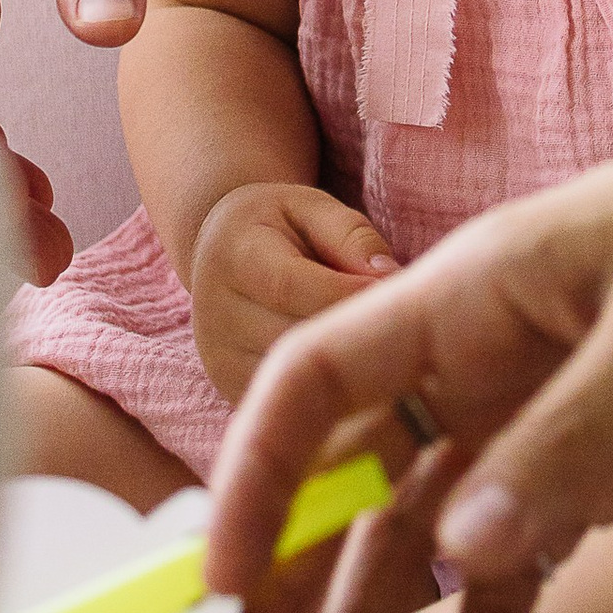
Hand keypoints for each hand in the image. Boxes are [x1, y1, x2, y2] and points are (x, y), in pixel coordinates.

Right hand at [189, 179, 399, 405]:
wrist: (219, 253)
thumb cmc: (279, 226)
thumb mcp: (313, 208)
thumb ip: (351, 235)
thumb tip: (387, 277)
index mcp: (235, 256)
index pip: (290, 286)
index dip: (347, 293)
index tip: (394, 292)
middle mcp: (215, 312)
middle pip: (289, 336)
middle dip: (348, 332)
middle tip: (397, 326)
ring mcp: (218, 357)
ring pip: (289, 376)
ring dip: (341, 366)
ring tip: (379, 348)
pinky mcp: (229, 388)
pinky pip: (284, 403)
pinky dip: (325, 393)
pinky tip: (355, 373)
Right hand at [207, 83, 612, 612]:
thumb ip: (573, 441)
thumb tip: (458, 554)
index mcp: (467, 296)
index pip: (319, 381)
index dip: (257, 472)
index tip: (221, 576)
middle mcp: (477, 363)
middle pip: (352, 479)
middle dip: (291, 585)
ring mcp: (531, 418)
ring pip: (423, 537)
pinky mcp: (593, 463)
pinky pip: (518, 557)